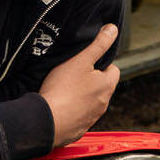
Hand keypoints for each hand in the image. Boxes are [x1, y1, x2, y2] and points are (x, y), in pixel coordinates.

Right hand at [39, 25, 119, 149]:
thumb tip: (113, 29)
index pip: (113, 70)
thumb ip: (98, 45)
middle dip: (91, 81)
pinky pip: (78, 118)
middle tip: (73, 75)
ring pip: (91, 103)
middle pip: (102, 87)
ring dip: (82, 97)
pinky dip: (72, 112)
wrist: (45, 122)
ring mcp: (91, 118)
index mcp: (107, 85)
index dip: (101, 64)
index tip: (87, 63)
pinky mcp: (78, 130)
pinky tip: (60, 107)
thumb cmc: (62, 90)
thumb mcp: (80, 60)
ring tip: (64, 91)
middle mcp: (103, 104)